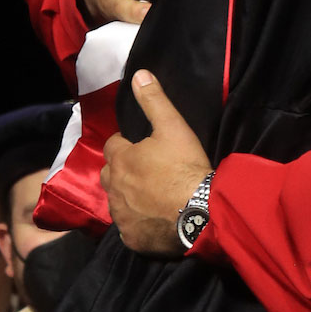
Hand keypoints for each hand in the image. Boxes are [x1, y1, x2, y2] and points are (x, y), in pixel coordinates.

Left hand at [101, 73, 210, 255]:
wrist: (201, 212)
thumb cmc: (185, 167)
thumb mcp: (173, 127)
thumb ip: (154, 100)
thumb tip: (138, 73)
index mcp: (120, 159)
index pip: (113, 146)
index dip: (127, 145)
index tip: (143, 148)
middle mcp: (113, 188)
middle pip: (109, 175)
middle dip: (122, 171)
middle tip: (147, 173)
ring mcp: (120, 216)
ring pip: (116, 202)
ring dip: (128, 198)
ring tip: (151, 198)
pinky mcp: (130, 238)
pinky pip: (128, 229)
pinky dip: (137, 224)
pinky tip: (154, 221)